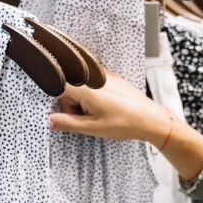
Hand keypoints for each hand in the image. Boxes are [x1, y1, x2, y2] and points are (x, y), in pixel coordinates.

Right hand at [48, 72, 202, 181]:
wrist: (151, 119)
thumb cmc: (125, 123)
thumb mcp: (92, 128)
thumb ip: (67, 123)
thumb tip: (50, 121)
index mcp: (85, 87)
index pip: (58, 89)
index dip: (63, 106)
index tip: (71, 116)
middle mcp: (93, 76)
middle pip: (70, 88)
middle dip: (74, 104)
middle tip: (89, 118)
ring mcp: (104, 75)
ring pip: (82, 87)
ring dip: (86, 101)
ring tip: (101, 114)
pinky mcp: (112, 78)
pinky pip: (94, 85)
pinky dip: (95, 96)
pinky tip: (107, 108)